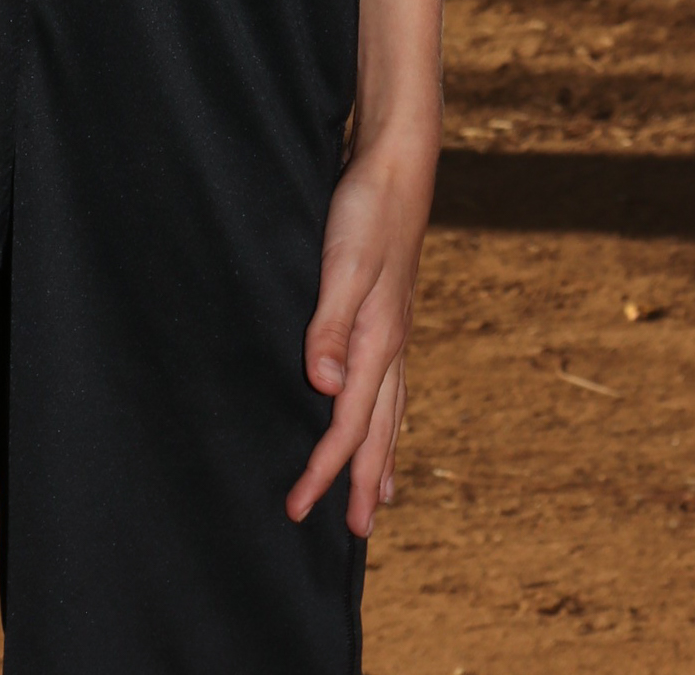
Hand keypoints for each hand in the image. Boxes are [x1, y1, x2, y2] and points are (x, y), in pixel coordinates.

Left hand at [286, 131, 437, 536]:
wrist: (397, 163)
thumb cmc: (365, 211)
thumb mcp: (343, 265)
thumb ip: (329, 326)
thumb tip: (325, 390)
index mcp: (378, 340)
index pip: (348, 424)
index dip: (323, 469)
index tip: (297, 506)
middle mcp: (391, 343)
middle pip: (379, 429)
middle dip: (365, 480)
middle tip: (358, 532)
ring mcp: (394, 328)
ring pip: (391, 410)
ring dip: (383, 454)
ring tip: (382, 493)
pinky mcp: (388, 311)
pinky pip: (390, 383)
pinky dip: (387, 415)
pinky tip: (380, 412)